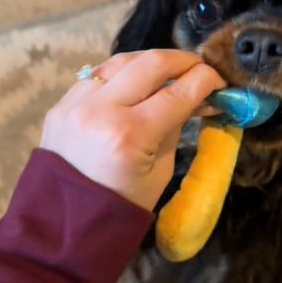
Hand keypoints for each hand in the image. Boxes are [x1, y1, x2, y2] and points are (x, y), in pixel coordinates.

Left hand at [40, 49, 226, 210]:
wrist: (65, 222)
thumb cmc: (122, 204)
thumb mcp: (160, 170)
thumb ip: (176, 126)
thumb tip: (196, 96)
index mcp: (130, 135)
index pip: (178, 93)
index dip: (205, 80)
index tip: (220, 79)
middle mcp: (102, 111)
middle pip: (150, 63)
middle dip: (182, 60)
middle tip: (199, 67)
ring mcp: (76, 103)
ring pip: (122, 61)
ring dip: (151, 61)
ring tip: (170, 69)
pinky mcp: (61, 103)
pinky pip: (98, 75)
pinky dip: (122, 73)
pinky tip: (136, 81)